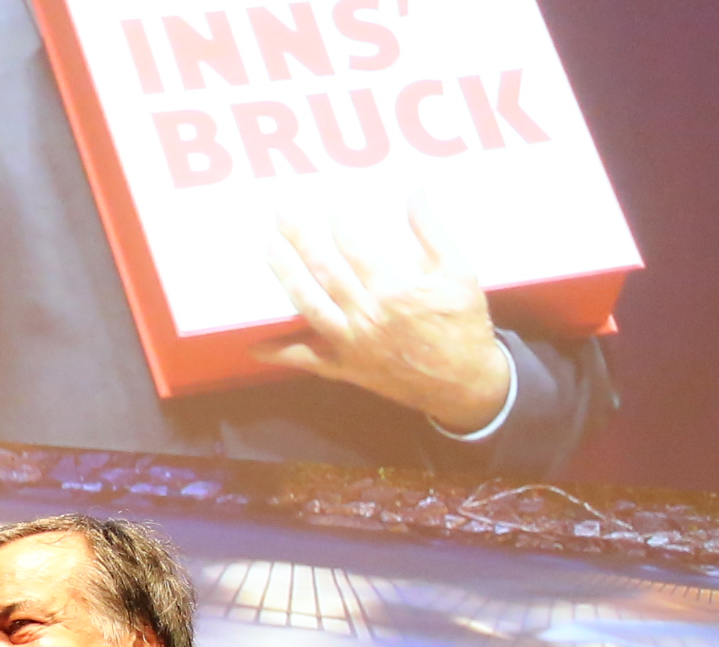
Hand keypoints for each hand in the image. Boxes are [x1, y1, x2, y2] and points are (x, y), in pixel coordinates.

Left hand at [253, 207, 515, 437]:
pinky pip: (306, 360)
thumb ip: (433, 231)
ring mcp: (350, 343)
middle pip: (324, 270)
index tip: (324, 201)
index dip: (336, 224)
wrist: (464, 383)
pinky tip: (253, 344)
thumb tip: (415, 191)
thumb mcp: (460, 271)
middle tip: (282, 212)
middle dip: (300, 239)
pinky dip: (279, 353)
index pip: (354, 248)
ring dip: (285, 276)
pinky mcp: (345, 367)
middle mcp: (366, 315)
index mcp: (394, 289)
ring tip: (269, 249)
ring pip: (308, 305)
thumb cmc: (464, 323)